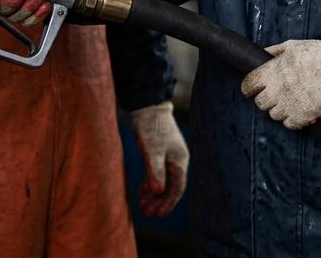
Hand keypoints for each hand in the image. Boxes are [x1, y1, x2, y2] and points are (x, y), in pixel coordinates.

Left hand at [131, 101, 188, 216]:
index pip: (177, 187)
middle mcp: (176, 161)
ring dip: (154, 195)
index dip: (168, 203)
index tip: (158, 214)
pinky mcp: (160, 154)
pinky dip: (150, 184)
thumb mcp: (152, 150)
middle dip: (160, 201)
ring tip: (143, 206)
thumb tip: (159, 191)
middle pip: (170, 187)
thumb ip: (155, 171)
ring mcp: (169, 157)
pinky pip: (157, 174)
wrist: (148, 106)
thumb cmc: (151, 127)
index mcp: (179, 161)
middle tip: (148, 214)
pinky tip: (142, 191)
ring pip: (163, 181)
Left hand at [240, 39, 320, 129]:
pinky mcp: (302, 116)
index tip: (256, 88)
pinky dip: (293, 119)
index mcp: (271, 72)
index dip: (251, 87)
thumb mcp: (292, 46)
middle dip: (267, 99)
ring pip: (274, 115)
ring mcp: (289, 105)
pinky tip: (300, 109)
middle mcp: (277, 90)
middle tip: (278, 94)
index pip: (248, 86)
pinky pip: (289, 125)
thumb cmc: (317, 54)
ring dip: (281, 109)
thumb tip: (261, 53)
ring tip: (292, 100)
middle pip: (260, 103)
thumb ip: (274, 51)